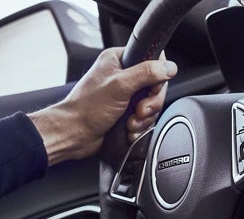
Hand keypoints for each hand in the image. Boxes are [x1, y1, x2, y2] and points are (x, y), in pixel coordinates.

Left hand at [28, 47, 177, 164]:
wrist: (75, 133)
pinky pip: (146, 117)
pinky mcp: (127, 111)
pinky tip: (128, 128)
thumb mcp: (120, 85)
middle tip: (139, 109)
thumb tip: (169, 67)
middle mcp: (124, 75)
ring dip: (144, 117)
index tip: (151, 89)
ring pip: (153, 103)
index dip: (158, 76)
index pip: (153, 59)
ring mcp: (126, 94)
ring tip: (130, 121)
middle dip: (151, 102)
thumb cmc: (87, 108)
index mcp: (119, 60)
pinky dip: (140, 125)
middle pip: (156, 85)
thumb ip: (147, 73)